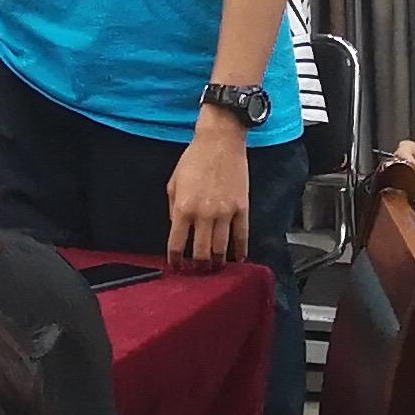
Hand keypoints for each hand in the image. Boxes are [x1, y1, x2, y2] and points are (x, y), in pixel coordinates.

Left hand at [166, 126, 250, 266]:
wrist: (220, 142)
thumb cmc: (194, 159)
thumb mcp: (173, 182)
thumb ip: (172, 208)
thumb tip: (176, 228)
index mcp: (183, 207)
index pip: (176, 242)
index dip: (175, 259)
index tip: (175, 266)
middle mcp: (204, 213)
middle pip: (200, 251)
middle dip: (197, 266)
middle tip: (196, 273)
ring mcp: (225, 212)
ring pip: (220, 247)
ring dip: (216, 262)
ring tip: (214, 270)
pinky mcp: (242, 208)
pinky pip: (241, 235)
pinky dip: (240, 251)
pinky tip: (237, 259)